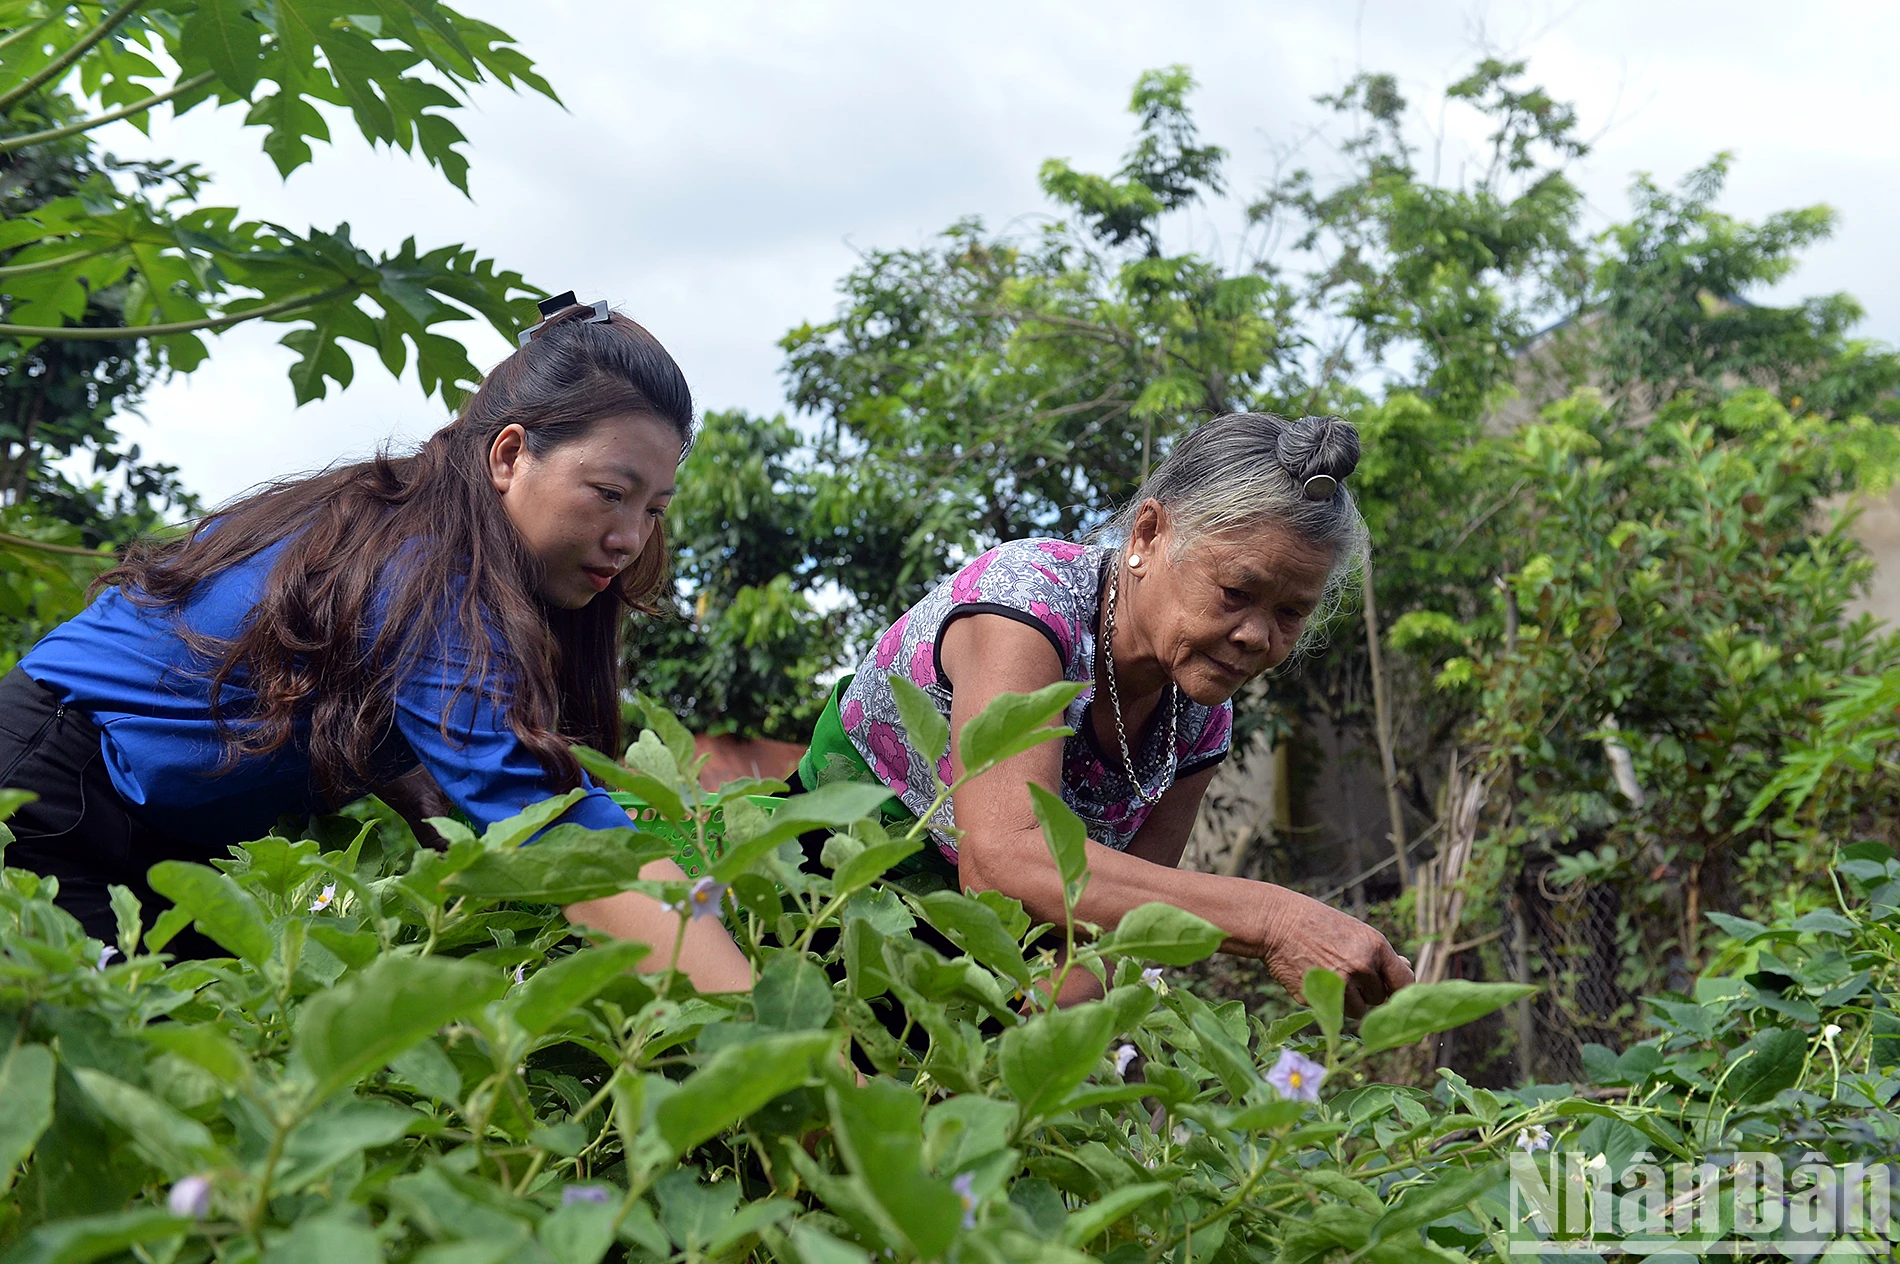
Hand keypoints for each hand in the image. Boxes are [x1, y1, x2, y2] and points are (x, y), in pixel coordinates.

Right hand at [1255, 886, 1412, 1016]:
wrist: (1277, 923)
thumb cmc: (1319, 925)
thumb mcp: (1355, 932)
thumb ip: (1380, 955)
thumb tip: (1407, 969)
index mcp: (1375, 947)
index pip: (1404, 982)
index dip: (1400, 990)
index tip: (1394, 992)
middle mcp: (1361, 966)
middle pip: (1379, 998)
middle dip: (1368, 992)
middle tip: (1348, 973)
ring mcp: (1339, 984)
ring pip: (1358, 1010)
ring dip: (1349, 1001)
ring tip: (1332, 978)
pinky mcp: (1318, 998)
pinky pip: (1333, 1010)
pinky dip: (1327, 1002)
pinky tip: (1314, 978)